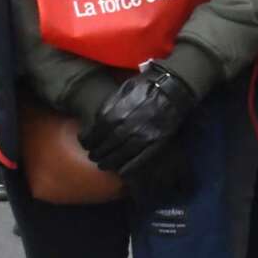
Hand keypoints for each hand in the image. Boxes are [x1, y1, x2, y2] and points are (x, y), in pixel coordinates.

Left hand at [80, 63, 197, 177]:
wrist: (172, 88)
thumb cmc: (147, 85)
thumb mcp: (123, 89)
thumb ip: (110, 105)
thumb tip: (97, 120)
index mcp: (117, 113)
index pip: (96, 133)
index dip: (88, 140)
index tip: (85, 143)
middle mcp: (126, 127)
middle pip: (105, 146)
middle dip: (97, 153)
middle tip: (93, 156)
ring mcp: (141, 137)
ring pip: (119, 156)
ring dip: (109, 162)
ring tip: (103, 164)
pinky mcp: (155, 144)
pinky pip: (139, 160)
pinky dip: (128, 168)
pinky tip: (121, 172)